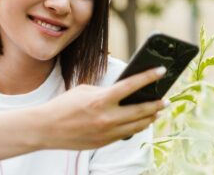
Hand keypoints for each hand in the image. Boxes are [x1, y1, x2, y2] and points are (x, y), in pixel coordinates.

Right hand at [36, 67, 168, 149]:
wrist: (47, 128)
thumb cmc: (64, 105)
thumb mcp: (85, 90)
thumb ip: (106, 92)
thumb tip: (123, 94)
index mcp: (101, 99)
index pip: (131, 85)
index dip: (149, 76)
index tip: (161, 71)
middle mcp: (107, 117)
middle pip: (141, 110)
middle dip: (157, 104)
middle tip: (166, 99)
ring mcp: (107, 132)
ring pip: (138, 125)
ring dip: (150, 117)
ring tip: (158, 111)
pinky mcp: (104, 142)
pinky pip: (126, 134)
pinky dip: (137, 126)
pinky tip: (141, 122)